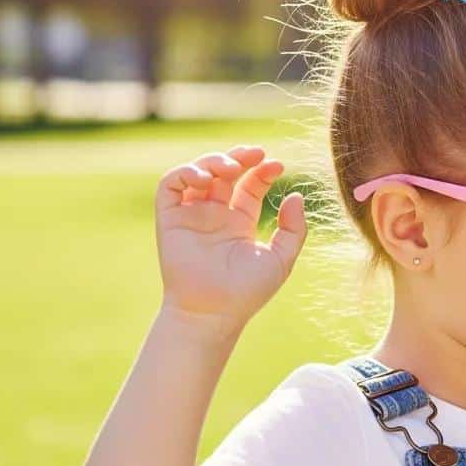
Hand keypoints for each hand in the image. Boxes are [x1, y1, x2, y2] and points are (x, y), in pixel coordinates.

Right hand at [154, 144, 306, 329]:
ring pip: (198, 172)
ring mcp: (191, 215)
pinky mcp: (170, 218)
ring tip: (232, 168)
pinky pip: (170, 185)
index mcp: (239, 222)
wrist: (214, 313)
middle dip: (239, 157)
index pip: (249, 185)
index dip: (261, 170)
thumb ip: (294, 228)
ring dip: (214, 161)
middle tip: (256, 152)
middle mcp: (214, 215)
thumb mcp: (281, 258)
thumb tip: (296, 196)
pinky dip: (185, 172)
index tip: (277, 165)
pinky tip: (206, 178)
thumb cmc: (247, 292)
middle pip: (224, 172)